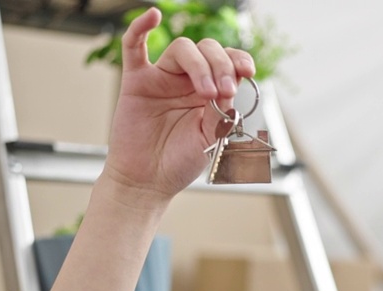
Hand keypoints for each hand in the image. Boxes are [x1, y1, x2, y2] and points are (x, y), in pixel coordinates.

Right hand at [100, 8, 255, 204]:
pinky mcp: (137, 81)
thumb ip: (221, 114)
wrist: (149, 181)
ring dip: (200, 65)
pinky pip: (134, 47)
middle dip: (221, 66)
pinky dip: (141, 28)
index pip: (228, 63)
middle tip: (225, 91)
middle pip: (208, 50)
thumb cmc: (180, 162)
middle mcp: (188, 80)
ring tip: (208, 92)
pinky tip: (153, 16)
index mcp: (211, 92)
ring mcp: (163, 78)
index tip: (247, 70)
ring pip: (182, 49)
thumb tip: (229, 91)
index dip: (238, 60)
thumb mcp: (211, 139)